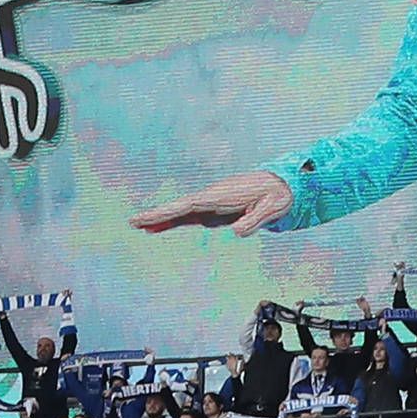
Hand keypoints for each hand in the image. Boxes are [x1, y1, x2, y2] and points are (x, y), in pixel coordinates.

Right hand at [129, 171, 293, 236]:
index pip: (189, 205)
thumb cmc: (278, 196)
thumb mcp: (272, 209)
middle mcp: (212, 199)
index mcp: (221, 197)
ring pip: (181, 213)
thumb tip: (237, 232)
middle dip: (157, 215)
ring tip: (138, 227)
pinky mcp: (215, 211)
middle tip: (132, 222)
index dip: (168, 212)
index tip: (150, 218)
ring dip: (161, 220)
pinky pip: (189, 218)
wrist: (284, 185)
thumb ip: (254, 221)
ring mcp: (211, 205)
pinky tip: (158, 229)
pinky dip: (173, 223)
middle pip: (179, 208)